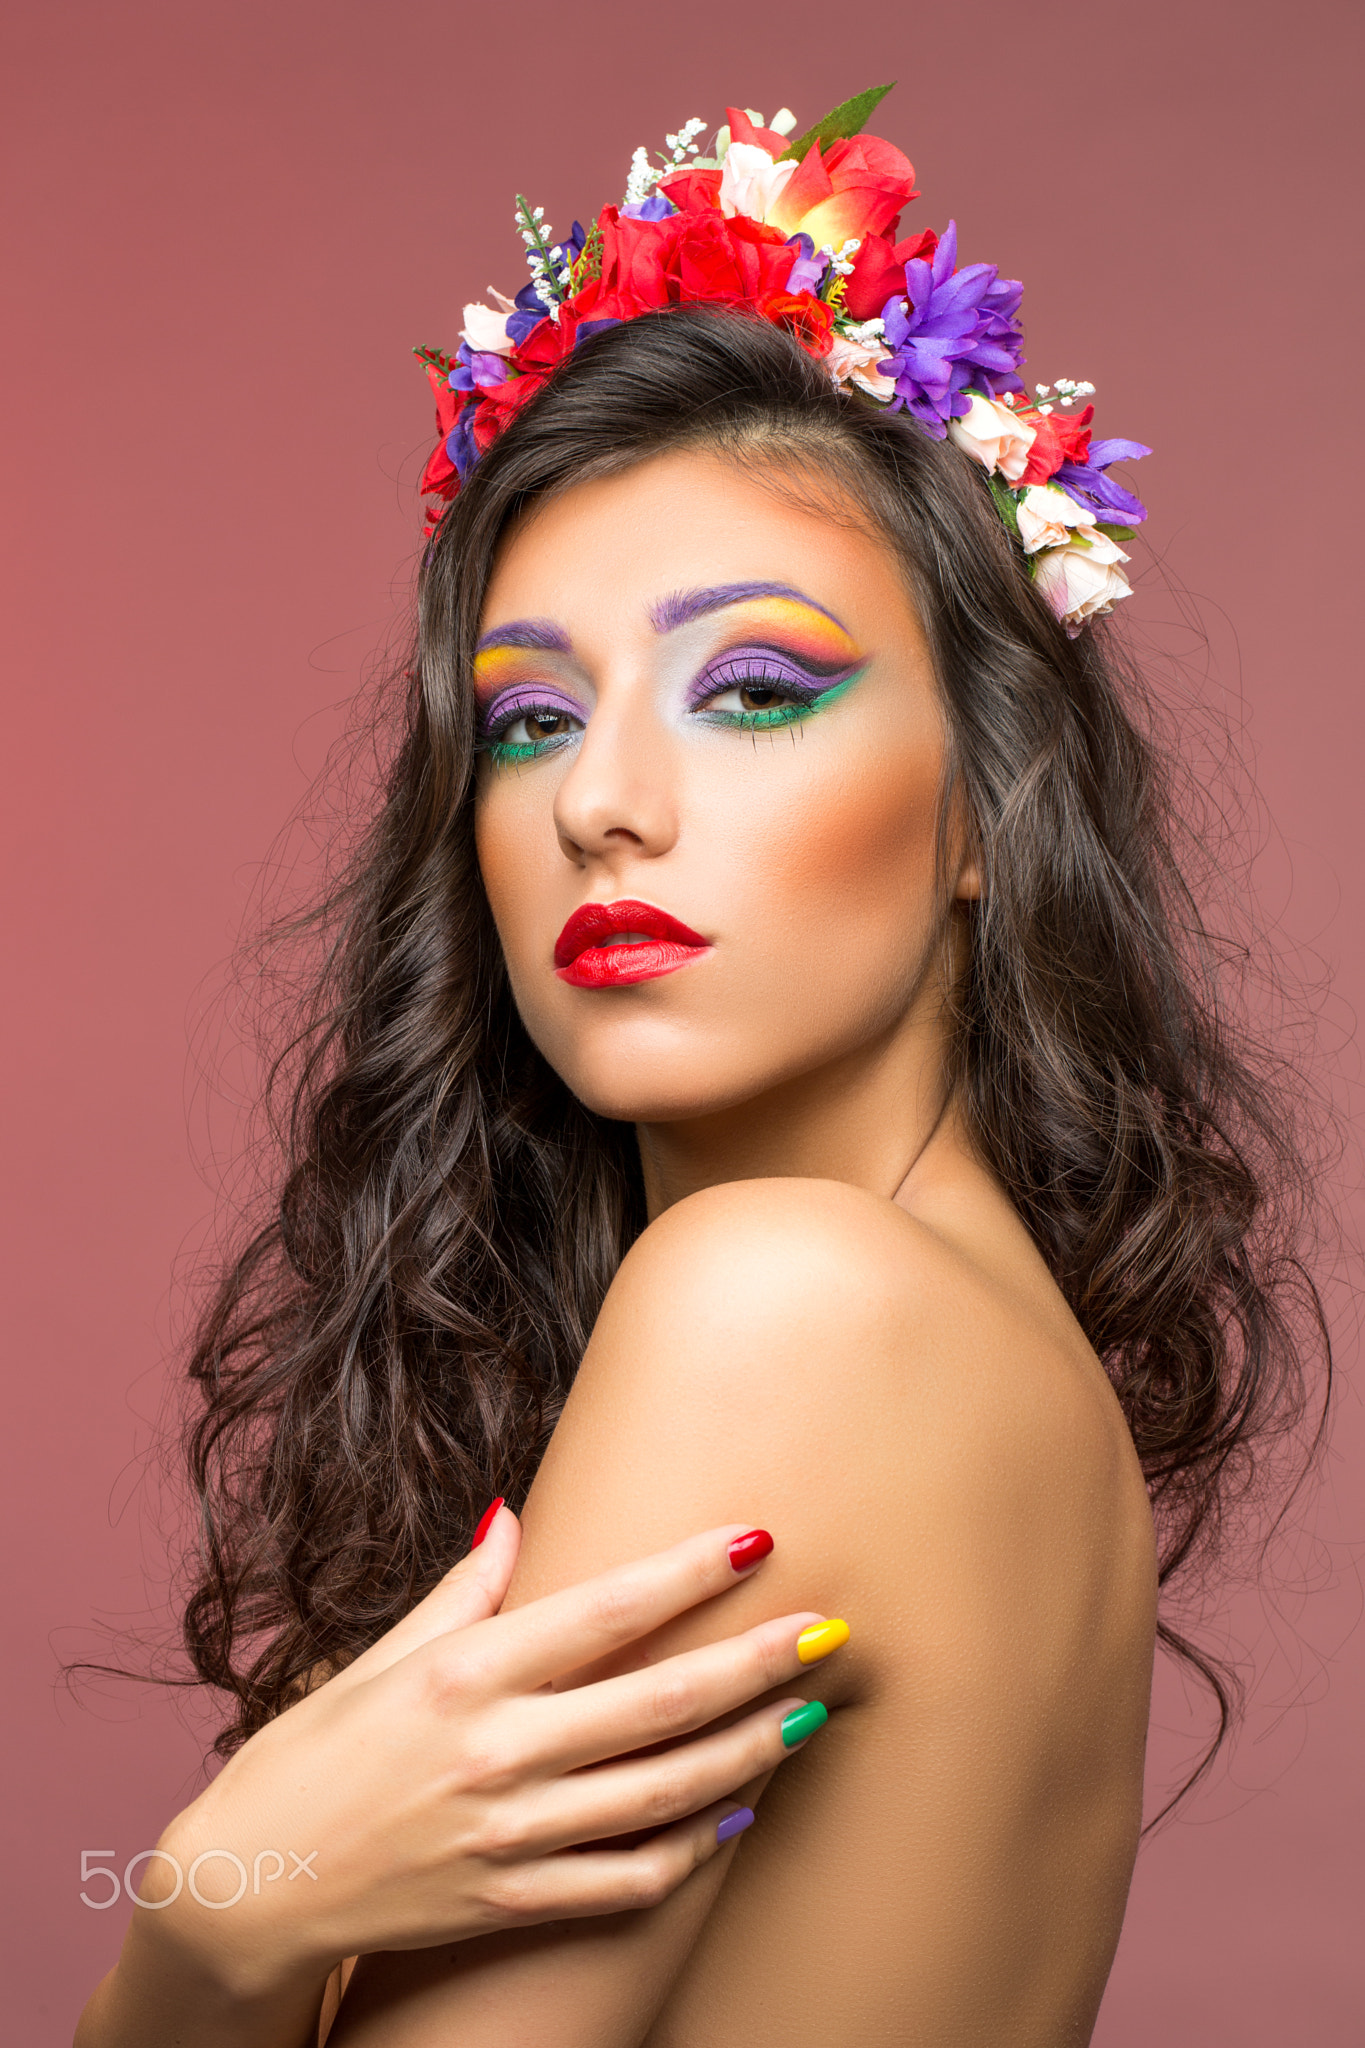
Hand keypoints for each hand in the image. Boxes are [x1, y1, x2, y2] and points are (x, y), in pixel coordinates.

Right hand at [144, 1512, 842, 2003]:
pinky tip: (737, 1815)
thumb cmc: (309, 1758)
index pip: (604, 1609)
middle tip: (830, 1630)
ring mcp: (510, 1836)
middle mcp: (497, 1752)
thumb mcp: (377, 1658)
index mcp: (465, 1675)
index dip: (688, 1572)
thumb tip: (511, 1510)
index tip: (759, 1538)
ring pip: (663, 1792)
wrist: (244, 1892)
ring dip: (749, 1752)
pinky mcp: (512, 1903)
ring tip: (808, 1714)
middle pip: (659, 1702)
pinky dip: (690, 1849)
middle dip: (756, 1663)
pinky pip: (627, 1880)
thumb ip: (462, 1591)